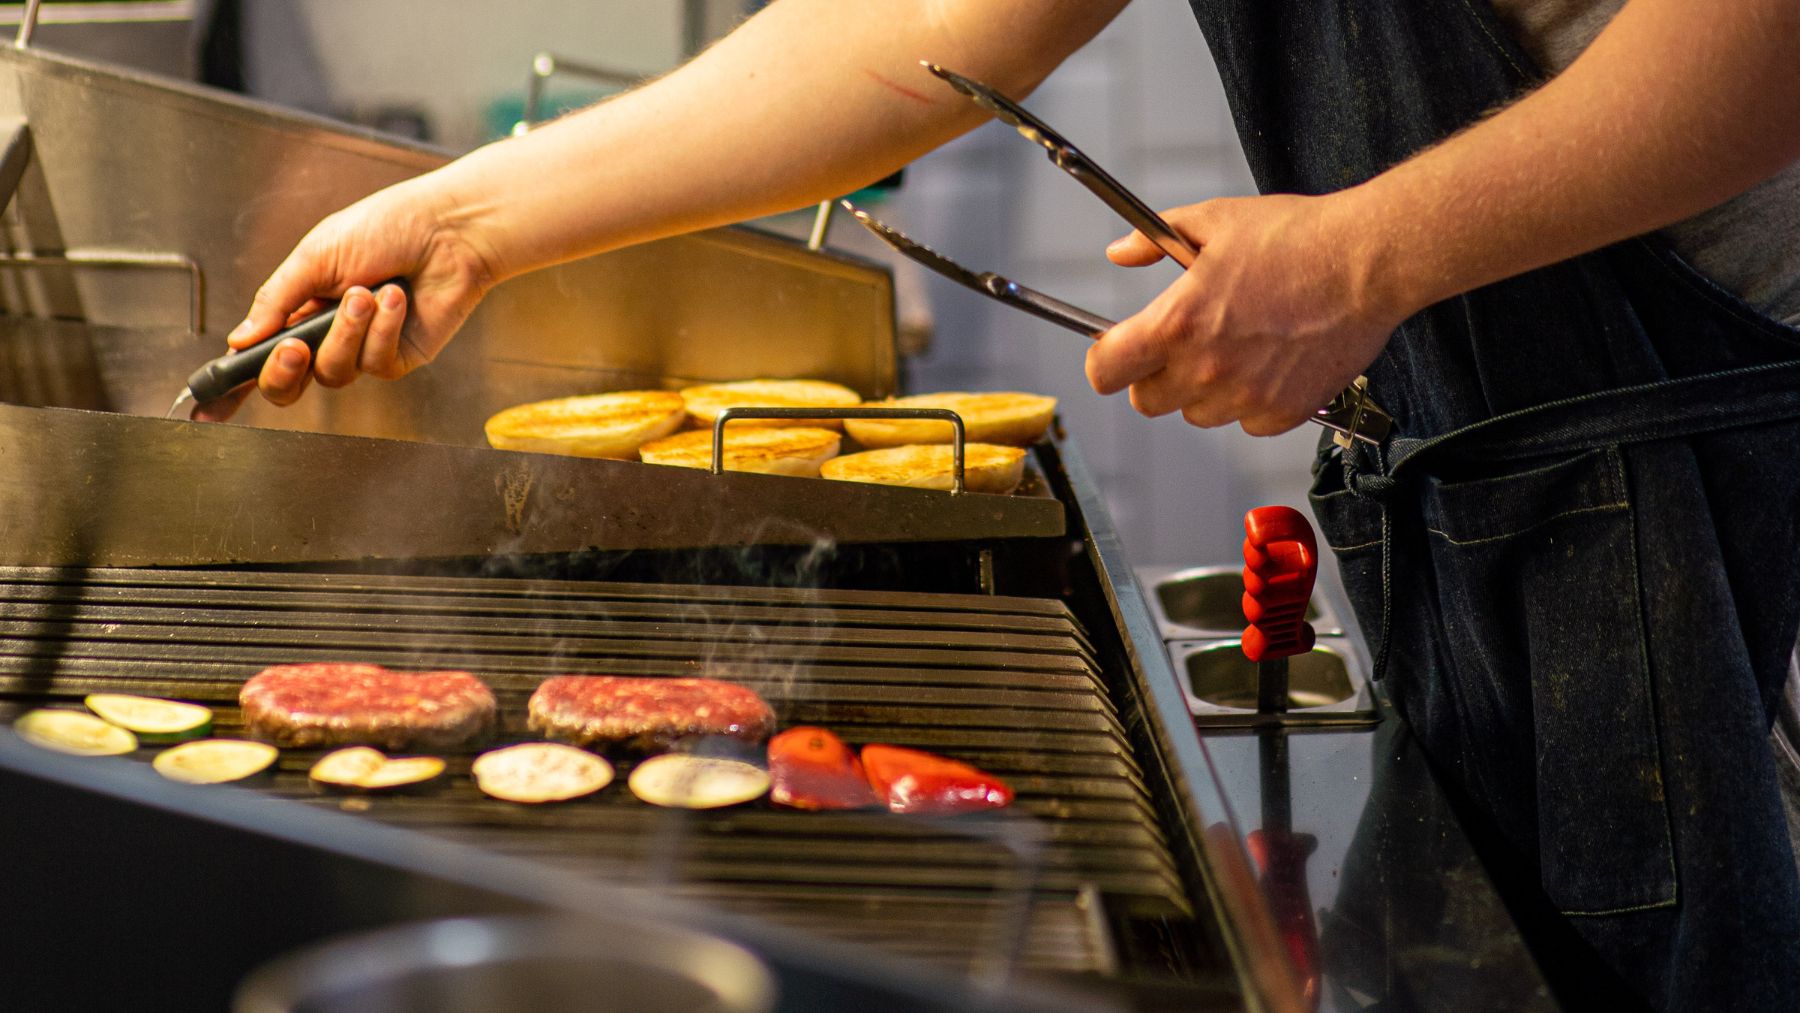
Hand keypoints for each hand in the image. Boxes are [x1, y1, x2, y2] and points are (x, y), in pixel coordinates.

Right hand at [193, 177, 497, 420]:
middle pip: (288, 386)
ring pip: (333, 372)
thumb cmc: (385, 228)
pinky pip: (375, 364)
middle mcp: (326, 335)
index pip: (257, 355)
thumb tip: (239, 340)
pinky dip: (382, 330)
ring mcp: (362, 350)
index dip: (231, 386)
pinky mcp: (398, 358)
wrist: (447, 230)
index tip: (203, 409)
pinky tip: (397, 298)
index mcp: (297, 307)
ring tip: (367, 292)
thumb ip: (276, 299)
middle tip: (293, 346)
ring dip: (346, 332)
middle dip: (283, 371)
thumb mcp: (316, 255)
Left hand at [1086, 193, 1408, 435]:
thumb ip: (1154, 240)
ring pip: (1197, 414)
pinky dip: (1252, 401)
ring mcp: (1244, 397)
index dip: (1106, 362)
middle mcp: (1204, 369)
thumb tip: (1121, 252)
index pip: (1105, 373)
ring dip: (1205, 390)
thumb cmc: (1298, 237)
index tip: (1117, 352)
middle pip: (1147, 402)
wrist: (1368, 261)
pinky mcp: (1283, 413)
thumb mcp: (1214, 220)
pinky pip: (1246, 422)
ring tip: (1237, 346)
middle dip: (1155, 376)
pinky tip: (1271, 362)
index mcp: (1176, 324)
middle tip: (1183, 345)